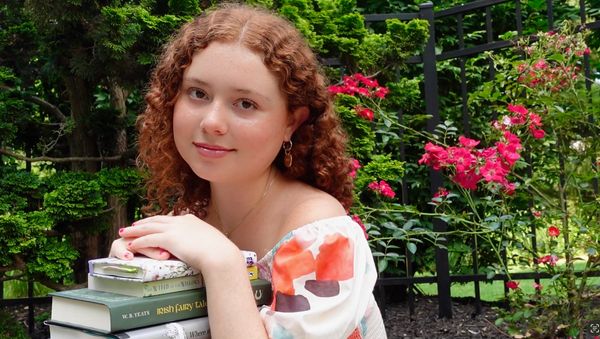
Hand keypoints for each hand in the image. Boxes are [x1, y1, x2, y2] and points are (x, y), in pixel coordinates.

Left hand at [112, 214, 239, 270]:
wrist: (219, 254)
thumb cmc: (219, 251)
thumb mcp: (210, 240)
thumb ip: (202, 239)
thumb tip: (203, 244)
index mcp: (191, 220)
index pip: (170, 218)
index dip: (158, 220)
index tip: (151, 222)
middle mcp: (180, 221)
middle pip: (156, 220)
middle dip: (143, 222)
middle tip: (133, 225)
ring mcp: (174, 229)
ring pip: (149, 227)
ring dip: (135, 230)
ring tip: (125, 232)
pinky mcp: (168, 239)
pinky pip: (148, 239)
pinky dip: (139, 241)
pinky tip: (131, 244)